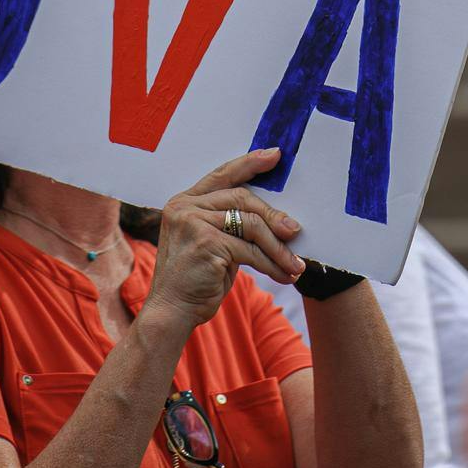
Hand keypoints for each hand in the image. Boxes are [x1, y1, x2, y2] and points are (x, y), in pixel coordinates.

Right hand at [147, 148, 306, 327]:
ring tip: (295, 263)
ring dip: (277, 246)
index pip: (223, 174)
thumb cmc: (196, 279)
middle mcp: (185, 207)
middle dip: (273, 215)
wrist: (171, 312)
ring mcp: (193, 223)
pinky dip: (271, 263)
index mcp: (184, 201)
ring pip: (250, 224)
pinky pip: (249, 249)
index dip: (250, 163)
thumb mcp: (211, 242)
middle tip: (296, 231)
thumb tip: (278, 217)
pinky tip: (283, 274)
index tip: (276, 155)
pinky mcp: (205, 243)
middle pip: (242, 198)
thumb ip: (231, 223)